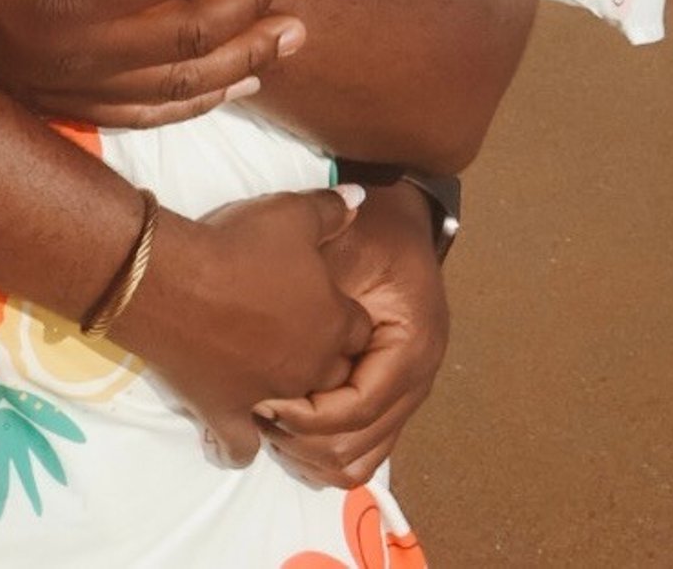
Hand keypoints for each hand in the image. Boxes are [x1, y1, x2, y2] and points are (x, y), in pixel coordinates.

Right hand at [0, 0, 301, 125]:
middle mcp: (68, 51)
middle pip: (188, 33)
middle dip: (250, 0)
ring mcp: (70, 87)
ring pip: (183, 84)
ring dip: (247, 55)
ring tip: (291, 28)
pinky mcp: (66, 107)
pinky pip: (155, 114)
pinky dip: (205, 98)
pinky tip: (243, 79)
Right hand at [120, 188, 372, 464]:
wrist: (173, 279)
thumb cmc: (236, 245)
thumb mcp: (289, 214)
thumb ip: (329, 209)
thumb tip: (361, 199)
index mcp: (330, 322)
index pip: (360, 330)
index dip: (344, 315)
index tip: (326, 302)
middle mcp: (309, 367)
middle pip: (336, 376)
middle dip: (326, 363)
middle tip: (299, 338)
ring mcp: (269, 397)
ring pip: (296, 415)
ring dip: (291, 404)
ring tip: (275, 385)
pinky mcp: (227, 414)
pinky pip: (241, 447)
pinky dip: (240, 444)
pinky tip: (237, 431)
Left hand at [254, 180, 448, 485]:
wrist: (395, 215)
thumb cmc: (366, 227)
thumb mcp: (339, 245)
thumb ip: (315, 292)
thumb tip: (275, 350)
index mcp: (412, 344)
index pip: (359, 406)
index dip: (308, 414)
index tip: (261, 401)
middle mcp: (417, 378)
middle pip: (360, 444)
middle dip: (304, 441)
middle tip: (255, 417)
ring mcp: (405, 391)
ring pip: (360, 459)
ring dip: (311, 453)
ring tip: (266, 425)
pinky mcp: (388, 394)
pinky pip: (360, 447)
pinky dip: (322, 449)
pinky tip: (284, 425)